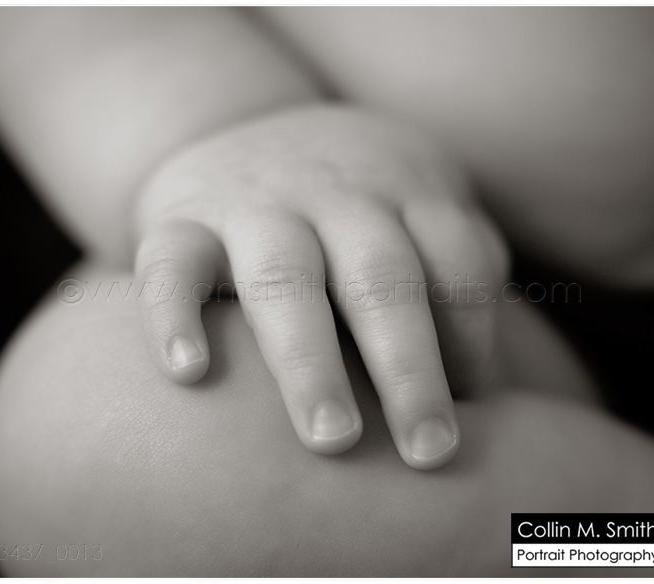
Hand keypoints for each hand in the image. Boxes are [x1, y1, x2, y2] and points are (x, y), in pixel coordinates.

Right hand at [133, 105, 507, 468]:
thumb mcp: (408, 197)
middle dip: (408, 366)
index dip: (472, 335)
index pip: (456, 259)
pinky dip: (173, 315)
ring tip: (332, 439)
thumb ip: (452, 261)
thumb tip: (482, 379)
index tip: (475, 404)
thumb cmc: (342, 193)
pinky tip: (189, 374)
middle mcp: (334, 194)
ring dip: (310, 359)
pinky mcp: (180, 220)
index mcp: (402, 188)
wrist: (236, 121)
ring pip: (283, 276)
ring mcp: (254, 204)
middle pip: (381, 275)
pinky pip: (171, 264)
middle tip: (429, 451)